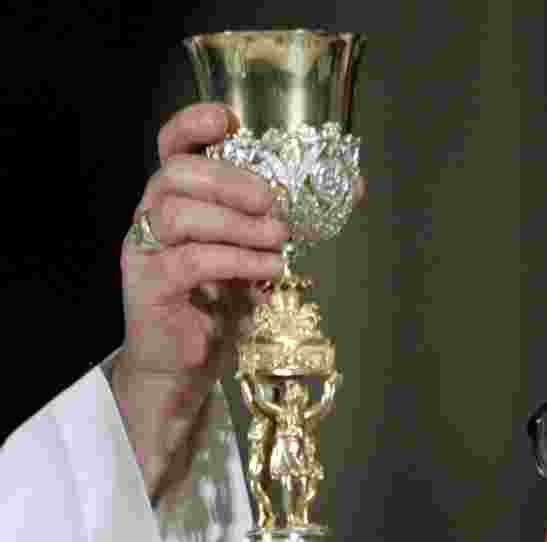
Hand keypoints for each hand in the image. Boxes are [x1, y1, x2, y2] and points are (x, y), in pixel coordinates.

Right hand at [113, 103, 363, 498]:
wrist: (185, 366)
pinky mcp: (150, 286)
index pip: (171, 146)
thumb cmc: (219, 308)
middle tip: (272, 202)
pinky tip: (268, 270)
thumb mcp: (256, 259)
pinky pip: (191, 260)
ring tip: (278, 241)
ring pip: (179, 213)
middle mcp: (152, 218)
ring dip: (237, 223)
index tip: (231, 120)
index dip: (194, 125)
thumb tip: (350, 193)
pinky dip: (236, 260)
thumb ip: (284, 227)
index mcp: (176, 201)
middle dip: (231, 180)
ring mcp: (146, 251)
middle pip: (176, 173)